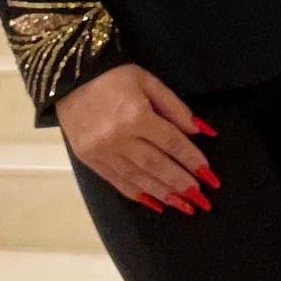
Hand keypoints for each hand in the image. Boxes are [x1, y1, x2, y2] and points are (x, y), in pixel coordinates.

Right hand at [55, 63, 219, 213]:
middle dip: (181, 183)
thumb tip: (201, 131)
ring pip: (138, 178)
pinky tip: (154, 203)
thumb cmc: (115, 75)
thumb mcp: (150, 82)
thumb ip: (175, 108)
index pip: (171, 142)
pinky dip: (137, 194)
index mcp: (136, 115)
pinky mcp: (89, 160)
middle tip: (201, 199)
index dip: (192, 159)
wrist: (71, 76)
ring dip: (163, 193)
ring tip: (183, 205)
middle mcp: (119, 138)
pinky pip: (117, 182)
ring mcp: (102, 152)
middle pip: (156, 165)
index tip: (209, 175)